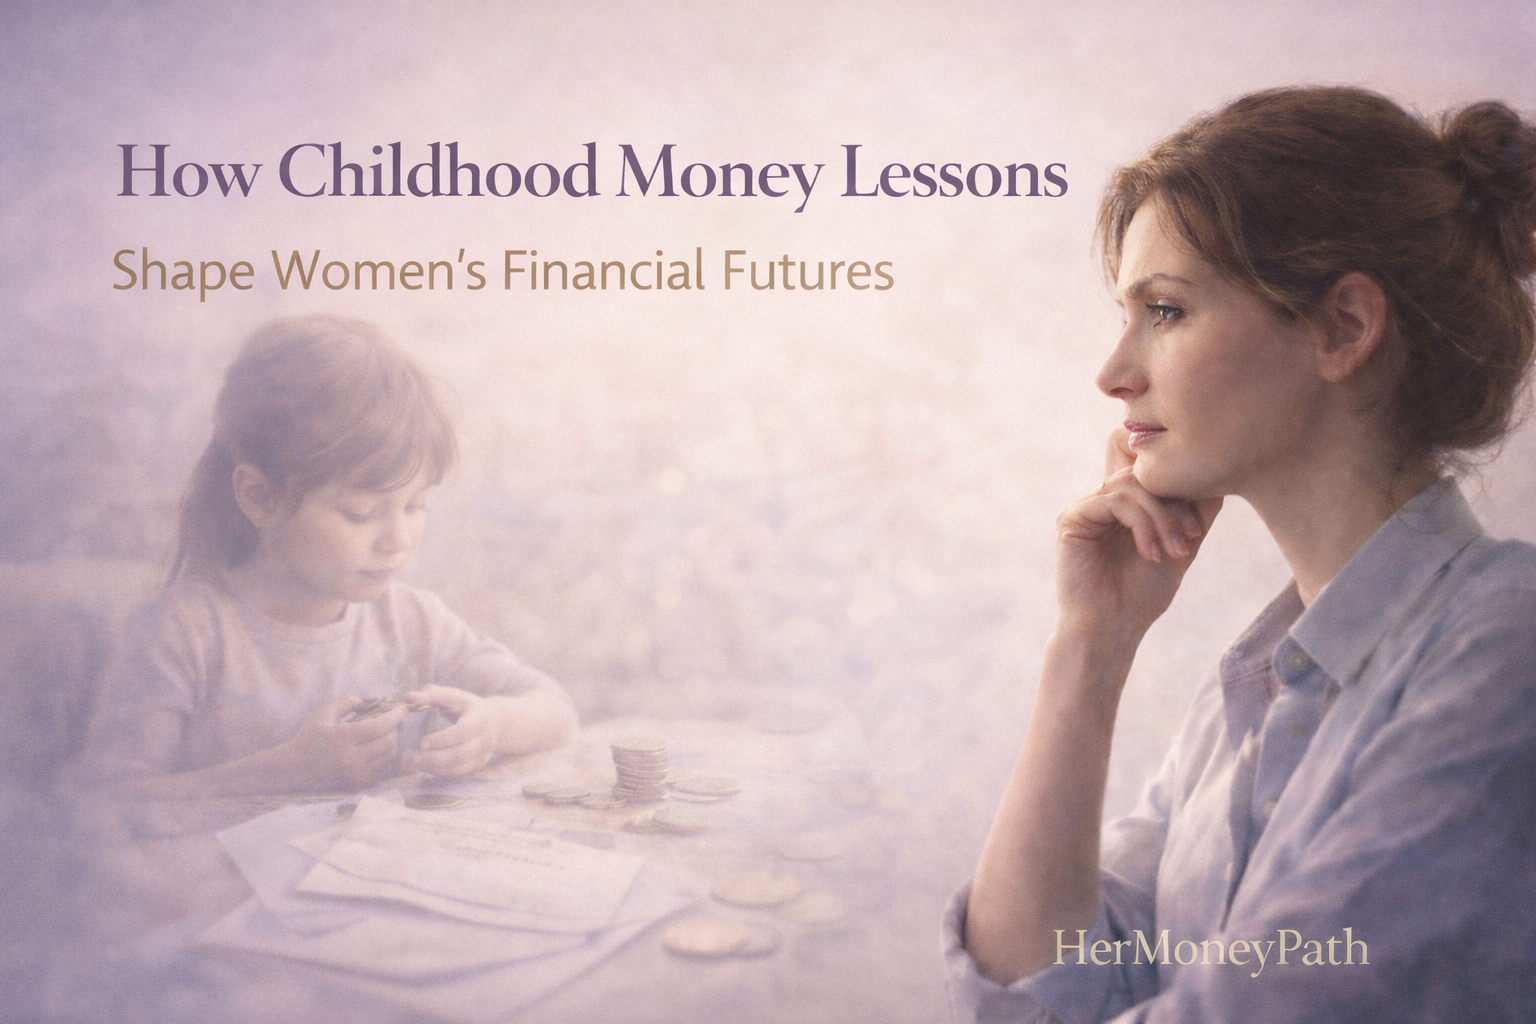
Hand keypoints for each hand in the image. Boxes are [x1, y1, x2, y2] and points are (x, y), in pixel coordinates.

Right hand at [282, 695, 405, 789]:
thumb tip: (369, 703)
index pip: (379, 726)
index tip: (403, 709)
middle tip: (392, 722)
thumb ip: (347, 702)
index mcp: (343, 738)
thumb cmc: (310, 737)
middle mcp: (351, 759)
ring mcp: (356, 775)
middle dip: (394, 729)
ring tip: (385, 734)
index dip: (395, 716)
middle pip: (388, 742)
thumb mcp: (324, 713)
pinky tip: (378, 750)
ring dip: (391, 743)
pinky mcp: (357, 784)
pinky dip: (385, 758)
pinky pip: (382, 770)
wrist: (295, 769)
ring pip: (388, 757)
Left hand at [398, 684, 504, 776]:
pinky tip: (425, 767)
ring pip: (460, 766)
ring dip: (434, 767)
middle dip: (434, 758)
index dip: (442, 739)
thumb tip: (409, 697)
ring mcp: (484, 753)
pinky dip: (441, 771)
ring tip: (412, 764)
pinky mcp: (479, 764)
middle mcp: (486, 738)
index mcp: (480, 717)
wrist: (496, 721)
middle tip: (411, 757)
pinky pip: (459, 772)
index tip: (421, 743)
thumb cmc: (468, 706)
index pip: (463, 731)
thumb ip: (432, 694)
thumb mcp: (454, 696)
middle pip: (461, 753)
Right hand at [1054, 428, 1222, 642]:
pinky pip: (1114, 501)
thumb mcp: (1179, 549)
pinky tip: (1151, 554)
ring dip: (1161, 518)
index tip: (1197, 530)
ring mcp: (1084, 508)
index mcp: (1121, 507)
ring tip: (1174, 551)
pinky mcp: (1072, 518)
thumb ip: (1193, 516)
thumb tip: (1216, 484)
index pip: (1151, 477)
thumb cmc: (1141, 596)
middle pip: (1142, 476)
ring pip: (1130, 486)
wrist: (1111, 630)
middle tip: (1192, 536)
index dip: (1180, 492)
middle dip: (1174, 506)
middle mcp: (1100, 502)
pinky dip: (1141, 524)